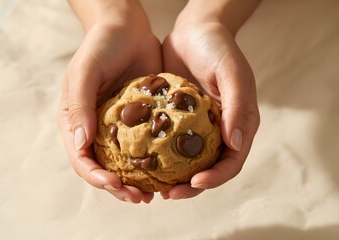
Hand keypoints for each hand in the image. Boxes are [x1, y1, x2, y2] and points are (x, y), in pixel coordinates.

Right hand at [58, 7, 161, 202]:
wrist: (128, 28)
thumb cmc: (102, 46)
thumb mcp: (85, 71)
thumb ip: (80, 106)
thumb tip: (81, 143)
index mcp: (78, 122)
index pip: (82, 159)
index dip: (96, 177)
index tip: (115, 184)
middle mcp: (97, 129)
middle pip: (104, 168)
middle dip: (118, 188)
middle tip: (140, 197)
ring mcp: (119, 127)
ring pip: (126, 164)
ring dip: (137, 182)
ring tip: (154, 193)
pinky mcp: (141, 121)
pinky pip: (146, 147)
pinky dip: (153, 163)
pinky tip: (167, 170)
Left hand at [161, 13, 259, 199]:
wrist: (194, 30)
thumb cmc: (217, 48)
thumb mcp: (232, 72)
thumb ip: (239, 107)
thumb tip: (236, 144)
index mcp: (238, 124)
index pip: (232, 161)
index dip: (216, 177)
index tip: (194, 183)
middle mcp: (219, 130)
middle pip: (209, 168)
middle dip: (191, 186)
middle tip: (169, 193)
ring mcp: (198, 127)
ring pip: (187, 162)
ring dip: (174, 177)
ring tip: (155, 187)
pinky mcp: (178, 120)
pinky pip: (169, 144)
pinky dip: (160, 157)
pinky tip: (144, 163)